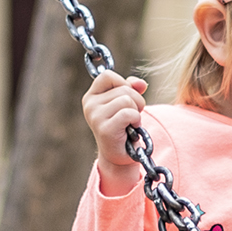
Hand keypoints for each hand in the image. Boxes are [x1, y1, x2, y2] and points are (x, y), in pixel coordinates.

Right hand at [84, 69, 150, 183]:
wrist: (120, 155)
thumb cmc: (123, 127)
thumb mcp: (126, 103)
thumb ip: (131, 88)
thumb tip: (141, 84)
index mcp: (91, 96)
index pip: (107, 75)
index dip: (123, 83)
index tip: (127, 97)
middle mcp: (90, 105)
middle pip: (123, 88)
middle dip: (136, 100)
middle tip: (132, 115)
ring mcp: (95, 117)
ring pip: (127, 100)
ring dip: (136, 111)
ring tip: (130, 122)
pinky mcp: (104, 129)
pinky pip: (128, 113)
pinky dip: (136, 120)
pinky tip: (131, 128)